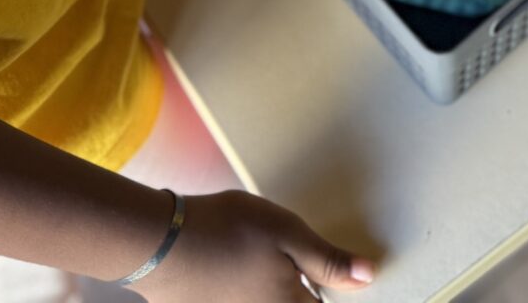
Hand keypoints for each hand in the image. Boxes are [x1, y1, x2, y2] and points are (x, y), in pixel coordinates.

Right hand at [134, 190, 373, 300]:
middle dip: (301, 287)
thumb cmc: (227, 231)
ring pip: (268, 301)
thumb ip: (327, 260)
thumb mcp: (286, 234)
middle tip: (299, 259)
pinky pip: (242, 299)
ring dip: (272, 286)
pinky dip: (246, 286)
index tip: (331, 272)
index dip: (329, 287)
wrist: (159, 243)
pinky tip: (237, 264)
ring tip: (257, 258)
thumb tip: (368, 277)